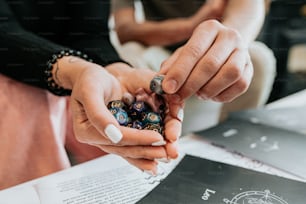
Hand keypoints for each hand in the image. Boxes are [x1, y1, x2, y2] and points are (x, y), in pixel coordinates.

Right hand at [65, 61, 181, 173]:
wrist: (91, 75)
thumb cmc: (90, 79)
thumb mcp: (90, 90)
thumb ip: (98, 114)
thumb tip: (114, 136)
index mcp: (86, 130)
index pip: (116, 138)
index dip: (138, 139)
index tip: (158, 137)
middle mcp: (96, 138)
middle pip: (124, 148)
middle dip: (146, 150)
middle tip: (166, 152)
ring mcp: (106, 137)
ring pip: (128, 150)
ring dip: (147, 155)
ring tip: (164, 156)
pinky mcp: (115, 134)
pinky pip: (129, 146)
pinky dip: (142, 152)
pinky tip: (154, 159)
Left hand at [159, 19, 252, 102]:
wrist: (226, 48)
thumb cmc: (200, 51)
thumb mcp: (183, 53)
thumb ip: (172, 65)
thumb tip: (161, 81)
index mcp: (209, 28)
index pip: (193, 51)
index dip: (179, 72)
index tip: (167, 88)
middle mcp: (229, 36)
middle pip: (211, 64)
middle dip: (191, 84)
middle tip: (179, 96)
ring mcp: (243, 52)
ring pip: (230, 74)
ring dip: (210, 89)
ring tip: (199, 94)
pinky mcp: (250, 69)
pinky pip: (240, 85)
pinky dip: (223, 95)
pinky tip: (212, 95)